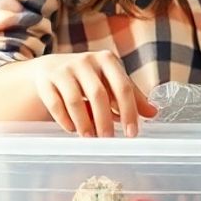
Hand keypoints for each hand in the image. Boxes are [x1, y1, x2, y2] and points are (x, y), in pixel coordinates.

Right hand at [30, 51, 156, 136]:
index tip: (132, 133)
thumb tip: (154, 113)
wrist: (48, 69)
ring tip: (90, 138)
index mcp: (107, 60)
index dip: (129, 111)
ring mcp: (64, 69)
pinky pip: (56, 103)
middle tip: (109, 139)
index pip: (123, 86)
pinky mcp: (46, 80)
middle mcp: (86, 61)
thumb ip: (131, 96)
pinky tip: (72, 130)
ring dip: (84, 123)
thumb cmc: (87, 79)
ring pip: (75, 100)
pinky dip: (65, 120)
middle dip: (105, 120)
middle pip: (98, 94)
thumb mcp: (109, 82)